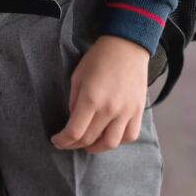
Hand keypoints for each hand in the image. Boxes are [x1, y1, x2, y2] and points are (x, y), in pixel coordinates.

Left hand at [52, 34, 151, 153]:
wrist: (127, 46)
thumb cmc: (99, 58)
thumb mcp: (77, 76)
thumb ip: (74, 102)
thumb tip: (73, 121)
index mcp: (91, 99)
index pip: (75, 132)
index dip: (63, 141)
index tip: (56, 141)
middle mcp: (109, 109)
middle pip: (90, 139)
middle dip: (75, 145)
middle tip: (69, 143)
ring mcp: (126, 112)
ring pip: (111, 143)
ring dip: (96, 148)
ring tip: (88, 145)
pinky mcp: (138, 111)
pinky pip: (130, 136)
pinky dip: (118, 141)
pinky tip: (109, 137)